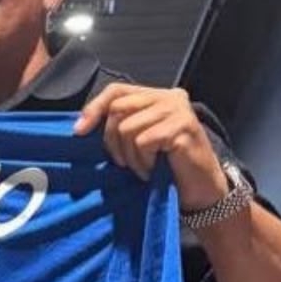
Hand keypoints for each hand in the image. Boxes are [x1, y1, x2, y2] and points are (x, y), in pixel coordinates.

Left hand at [74, 83, 227, 208]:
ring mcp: (177, 110)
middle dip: (112, 141)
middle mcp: (169, 96)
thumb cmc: (168, 168)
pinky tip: (153, 169)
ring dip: (130, 156)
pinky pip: (144, 141)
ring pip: (128, 127)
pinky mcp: (182, 126)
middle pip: (118, 108)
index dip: (94, 108)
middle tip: (123, 162)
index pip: (116, 91)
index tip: (78, 131)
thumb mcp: (139, 141)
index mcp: (156, 96)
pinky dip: (143, 161)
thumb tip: (81, 126)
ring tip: (144, 167)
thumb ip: (120, 126)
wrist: (201, 190)